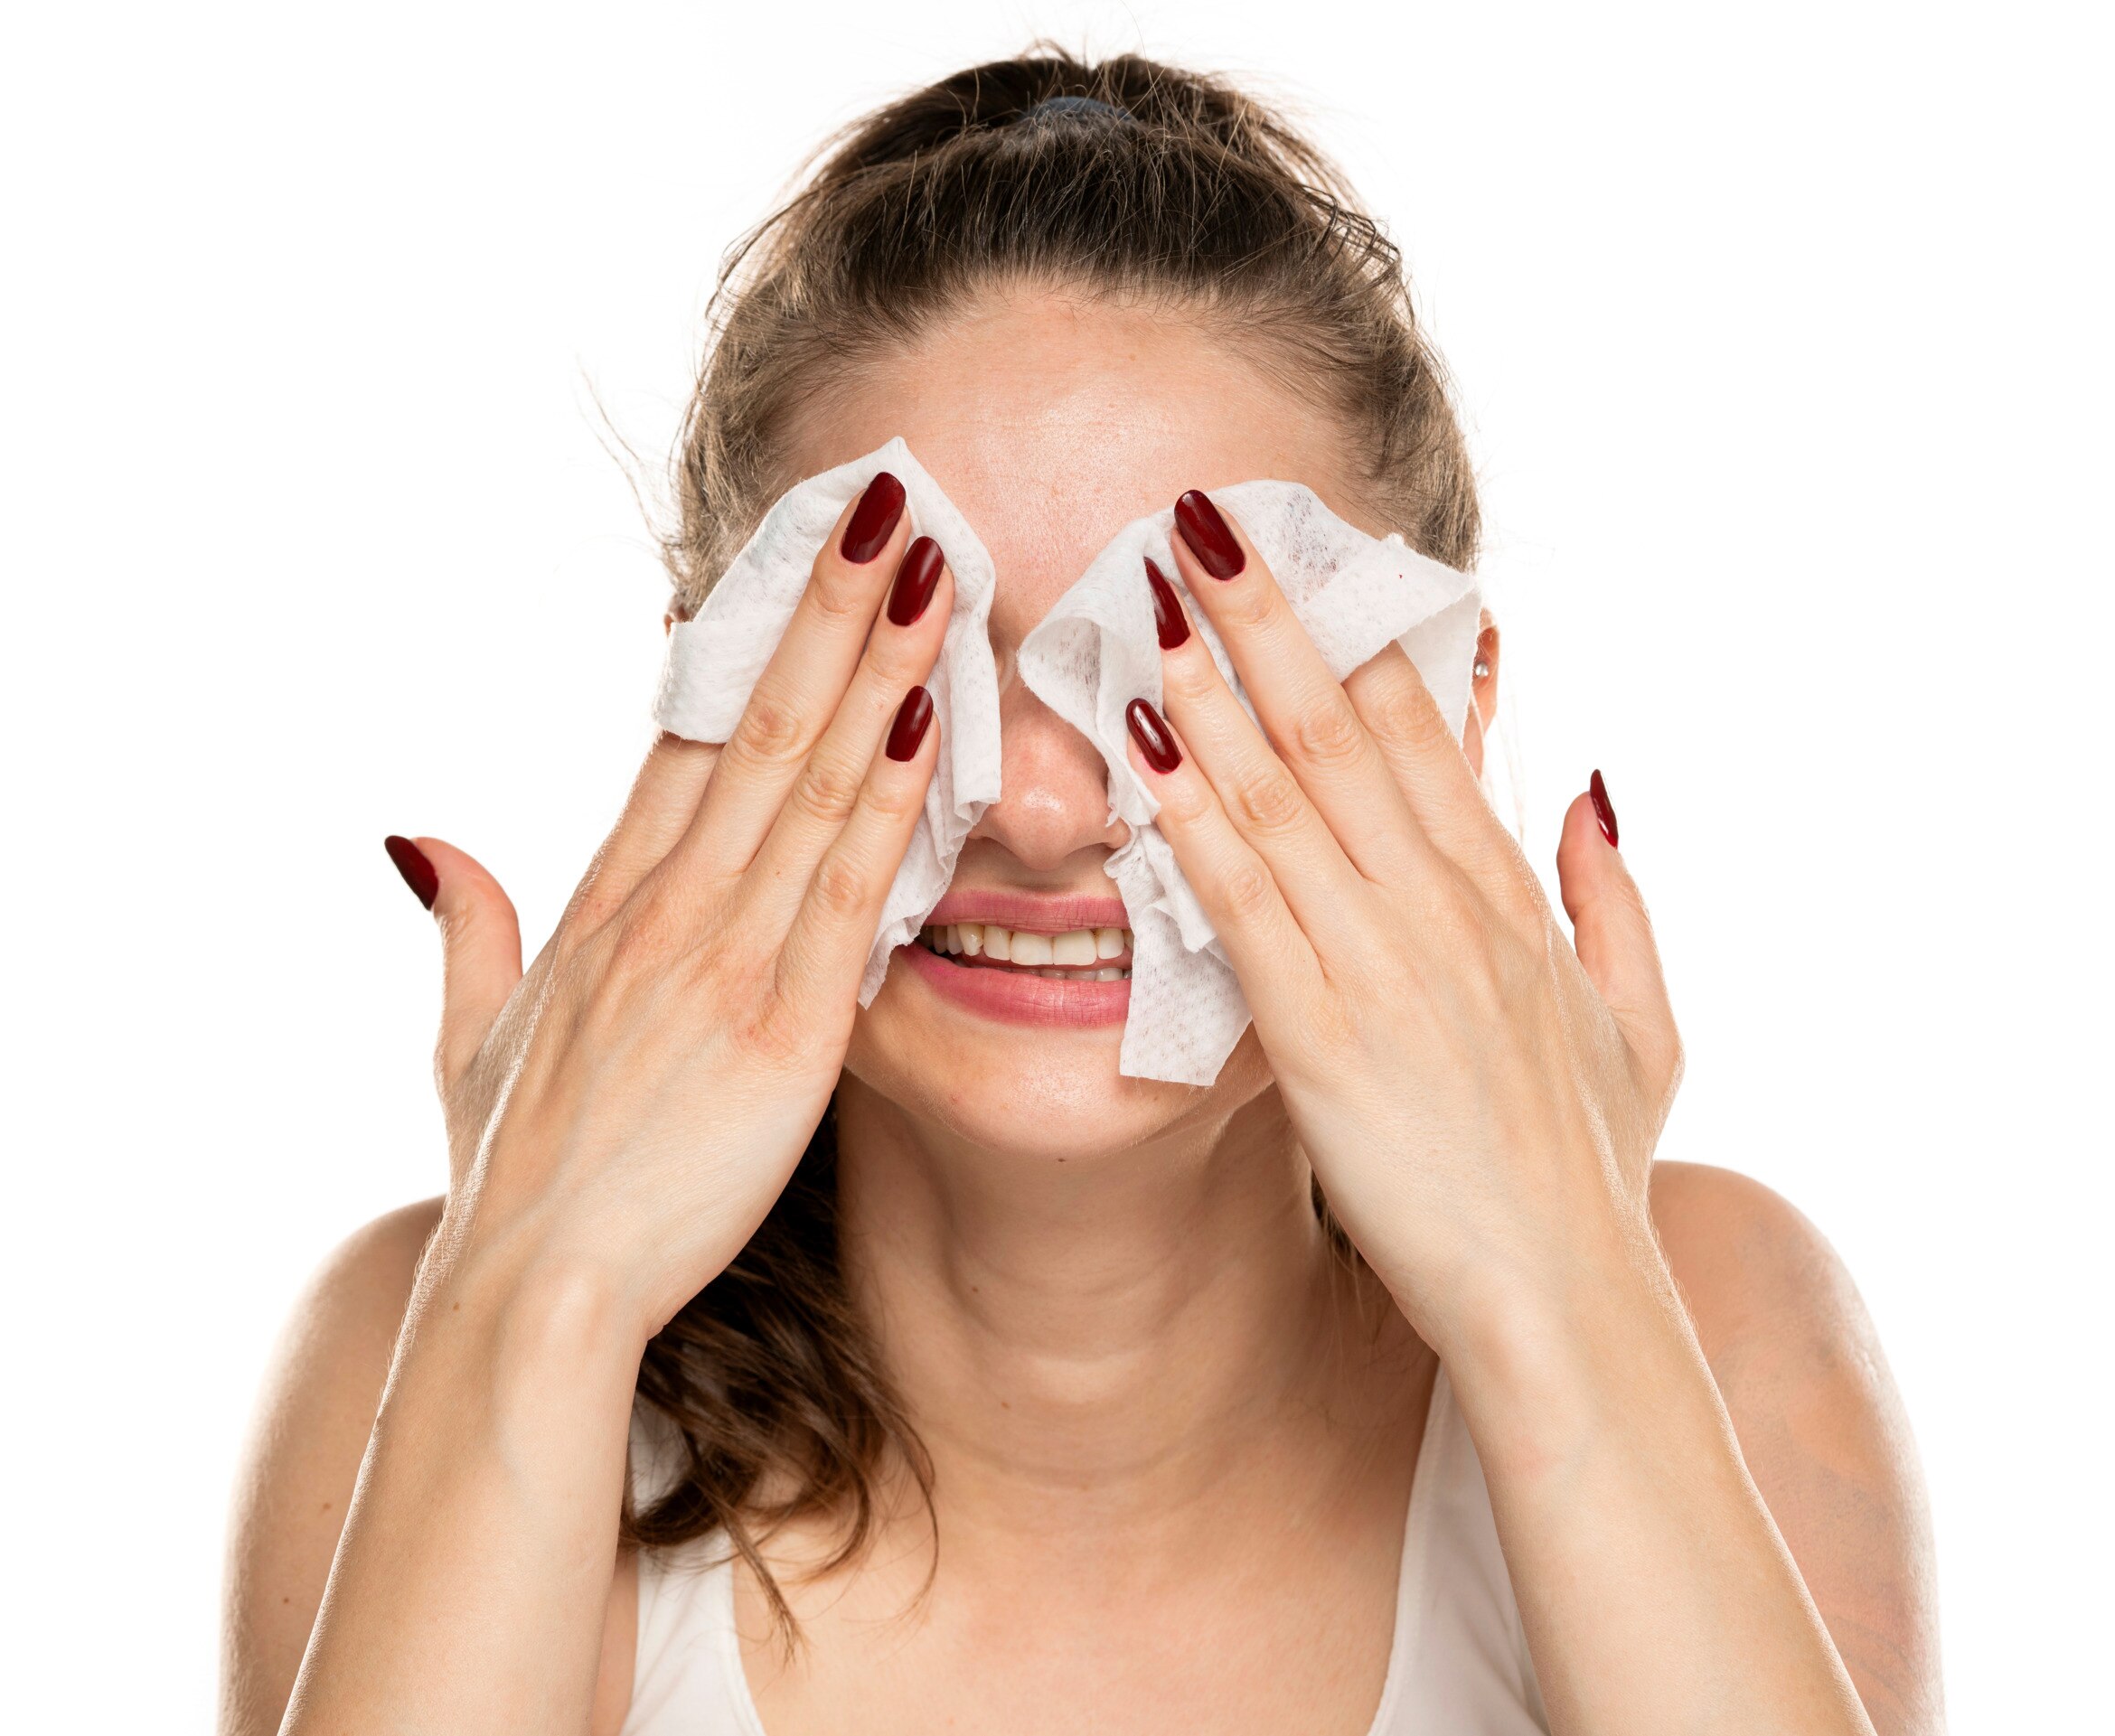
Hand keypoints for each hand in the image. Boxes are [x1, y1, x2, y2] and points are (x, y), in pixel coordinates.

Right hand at [397, 477, 949, 1332]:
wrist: (530, 1296)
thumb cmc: (510, 1184)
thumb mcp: (464, 1044)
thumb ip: (465, 929)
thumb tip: (424, 839)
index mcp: (599, 909)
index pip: (685, 743)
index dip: (747, 644)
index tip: (796, 559)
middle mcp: (660, 912)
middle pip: (758, 730)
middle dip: (826, 610)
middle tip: (886, 503)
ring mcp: (719, 963)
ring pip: (809, 786)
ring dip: (875, 670)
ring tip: (931, 569)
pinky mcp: (780, 1033)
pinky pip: (846, 892)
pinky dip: (888, 801)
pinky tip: (931, 723)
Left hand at [1130, 498, 1684, 1354]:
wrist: (1570, 1301)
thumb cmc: (1592, 1176)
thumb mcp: (1645, 1024)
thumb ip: (1611, 897)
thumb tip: (1588, 783)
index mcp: (1508, 897)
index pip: (1424, 729)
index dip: (1355, 631)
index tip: (1300, 553)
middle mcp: (1446, 906)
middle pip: (1343, 727)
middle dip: (1265, 616)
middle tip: (1196, 520)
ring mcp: (1386, 963)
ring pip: (1284, 792)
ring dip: (1210, 687)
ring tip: (1150, 597)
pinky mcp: (1323, 1035)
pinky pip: (1243, 901)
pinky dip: (1191, 816)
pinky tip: (1139, 749)